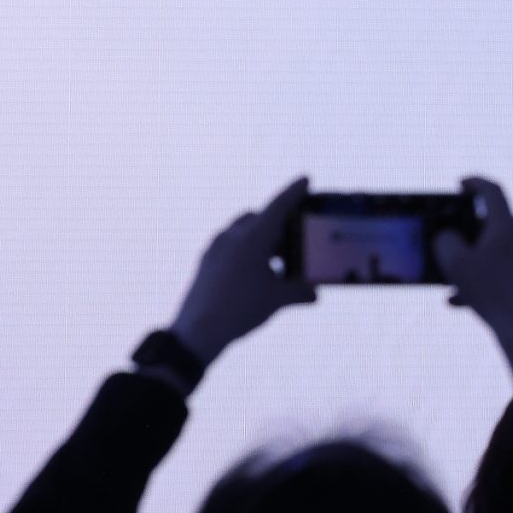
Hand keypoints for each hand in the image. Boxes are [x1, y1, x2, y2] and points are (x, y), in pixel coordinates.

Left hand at [168, 178, 317, 368]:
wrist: (197, 332)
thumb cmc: (240, 310)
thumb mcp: (277, 300)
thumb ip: (300, 292)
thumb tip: (315, 293)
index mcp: (253, 238)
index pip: (279, 205)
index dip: (294, 192)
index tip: (305, 179)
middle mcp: (232, 236)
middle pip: (259, 217)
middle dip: (277, 222)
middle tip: (293, 235)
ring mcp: (215, 248)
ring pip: (242, 231)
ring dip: (260, 238)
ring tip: (275, 259)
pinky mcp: (206, 261)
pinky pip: (230, 245)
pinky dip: (246, 250)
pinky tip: (254, 273)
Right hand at [435, 178, 512, 399]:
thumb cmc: (491, 293)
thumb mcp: (455, 264)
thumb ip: (445, 242)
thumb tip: (448, 236)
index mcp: (510, 225)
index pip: (493, 192)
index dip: (475, 183)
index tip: (462, 183)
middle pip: (494, 224)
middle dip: (469, 233)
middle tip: (451, 240)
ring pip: (497, 252)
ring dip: (473, 263)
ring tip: (450, 282)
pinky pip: (505, 272)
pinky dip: (483, 280)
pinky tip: (459, 301)